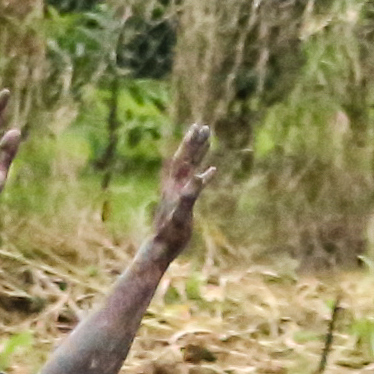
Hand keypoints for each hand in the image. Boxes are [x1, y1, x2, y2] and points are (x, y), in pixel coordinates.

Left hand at [145, 116, 214, 245]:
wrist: (161, 246)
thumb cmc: (171, 233)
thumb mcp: (181, 215)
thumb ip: (189, 196)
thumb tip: (199, 177)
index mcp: (175, 185)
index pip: (184, 159)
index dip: (192, 143)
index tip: (200, 128)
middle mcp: (175, 185)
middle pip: (186, 158)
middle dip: (195, 142)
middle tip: (204, 126)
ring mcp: (178, 192)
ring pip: (190, 167)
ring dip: (198, 153)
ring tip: (207, 140)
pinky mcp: (183, 200)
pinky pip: (195, 181)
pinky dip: (204, 173)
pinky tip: (212, 171)